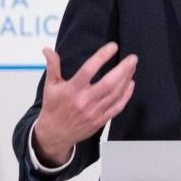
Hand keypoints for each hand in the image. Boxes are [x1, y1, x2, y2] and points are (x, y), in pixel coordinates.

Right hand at [32, 42, 136, 165]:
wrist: (54, 134)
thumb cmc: (53, 107)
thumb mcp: (50, 86)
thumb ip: (52, 66)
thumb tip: (47, 50)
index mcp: (71, 90)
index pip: (89, 69)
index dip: (102, 56)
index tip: (113, 46)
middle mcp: (84, 101)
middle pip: (109, 83)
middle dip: (123, 69)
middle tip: (133, 58)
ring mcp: (94, 111)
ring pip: (116, 93)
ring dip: (126, 79)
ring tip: (132, 66)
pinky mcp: (101, 120)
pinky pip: (117, 106)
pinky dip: (126, 95)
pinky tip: (130, 84)